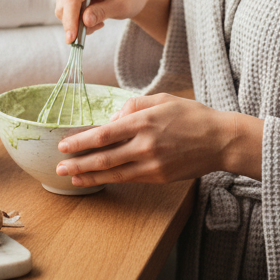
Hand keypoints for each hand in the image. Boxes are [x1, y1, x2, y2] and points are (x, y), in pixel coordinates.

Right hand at [55, 0, 170, 43]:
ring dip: (77, 22)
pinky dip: (75, 19)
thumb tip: (84, 21)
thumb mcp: (121, 6)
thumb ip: (102, 12)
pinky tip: (92, 16)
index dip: (70, 19)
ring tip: (98, 20)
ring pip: (61, 9)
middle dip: (75, 23)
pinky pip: (64, 9)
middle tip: (97, 27)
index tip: (72, 39)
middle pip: (64, 4)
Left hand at [55, 94, 263, 186]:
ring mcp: (152, 164)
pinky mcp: (159, 177)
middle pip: (103, 157)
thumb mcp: (161, 99)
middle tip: (59, 166)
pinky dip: (109, 180)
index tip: (63, 145)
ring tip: (70, 177)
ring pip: (113, 173)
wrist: (220, 140)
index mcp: (144, 121)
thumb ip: (133, 106)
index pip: (104, 134)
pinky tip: (96, 180)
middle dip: (78, 163)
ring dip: (89, 176)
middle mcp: (145, 145)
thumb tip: (111, 120)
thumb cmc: (191, 115)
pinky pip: (128, 179)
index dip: (80, 141)